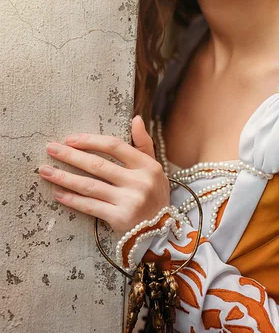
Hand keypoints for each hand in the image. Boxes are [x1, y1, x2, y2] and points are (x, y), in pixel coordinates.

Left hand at [39, 116, 169, 234]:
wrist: (160, 231)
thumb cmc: (154, 194)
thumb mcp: (154, 167)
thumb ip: (144, 143)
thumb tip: (136, 119)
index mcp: (147, 165)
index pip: (115, 146)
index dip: (91, 141)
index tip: (70, 139)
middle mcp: (139, 182)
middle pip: (98, 165)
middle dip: (71, 156)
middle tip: (51, 149)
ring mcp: (129, 201)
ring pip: (90, 186)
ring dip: (65, 177)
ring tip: (45, 171)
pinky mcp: (119, 218)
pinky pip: (90, 206)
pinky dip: (72, 200)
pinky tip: (58, 193)